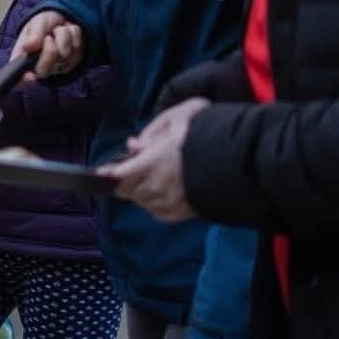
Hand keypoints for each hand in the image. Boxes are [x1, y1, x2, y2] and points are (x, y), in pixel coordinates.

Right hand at [13, 11, 84, 81]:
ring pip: (63, 54)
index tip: (30, 76)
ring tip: (57, 29)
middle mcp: (39, 67)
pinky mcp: (74, 61)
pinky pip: (77, 47)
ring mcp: (57, 67)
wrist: (61, 18)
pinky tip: (68, 32)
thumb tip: (28, 46)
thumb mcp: (36, 22)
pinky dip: (73, 34)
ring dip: (62, 35)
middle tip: (48, 37)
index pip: (20, 78)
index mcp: (23, 59)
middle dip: (48, 52)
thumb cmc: (43, 24)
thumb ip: (33, 33)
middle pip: (43, 71)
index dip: (23, 80)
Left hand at [97, 98, 209, 220]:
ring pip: (140, 201)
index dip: (109, 173)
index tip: (102, 172)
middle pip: (126, 190)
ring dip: (138, 191)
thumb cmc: (206, 138)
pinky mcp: (178, 214)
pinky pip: (155, 211)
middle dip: (124, 181)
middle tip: (128, 171)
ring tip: (150, 178)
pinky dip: (152, 202)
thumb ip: (152, 134)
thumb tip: (133, 145)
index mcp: (154, 163)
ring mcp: (167, 203)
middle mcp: (157, 187)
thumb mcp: (178, 123)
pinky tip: (161, 191)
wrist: (236, 165)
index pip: (120, 174)